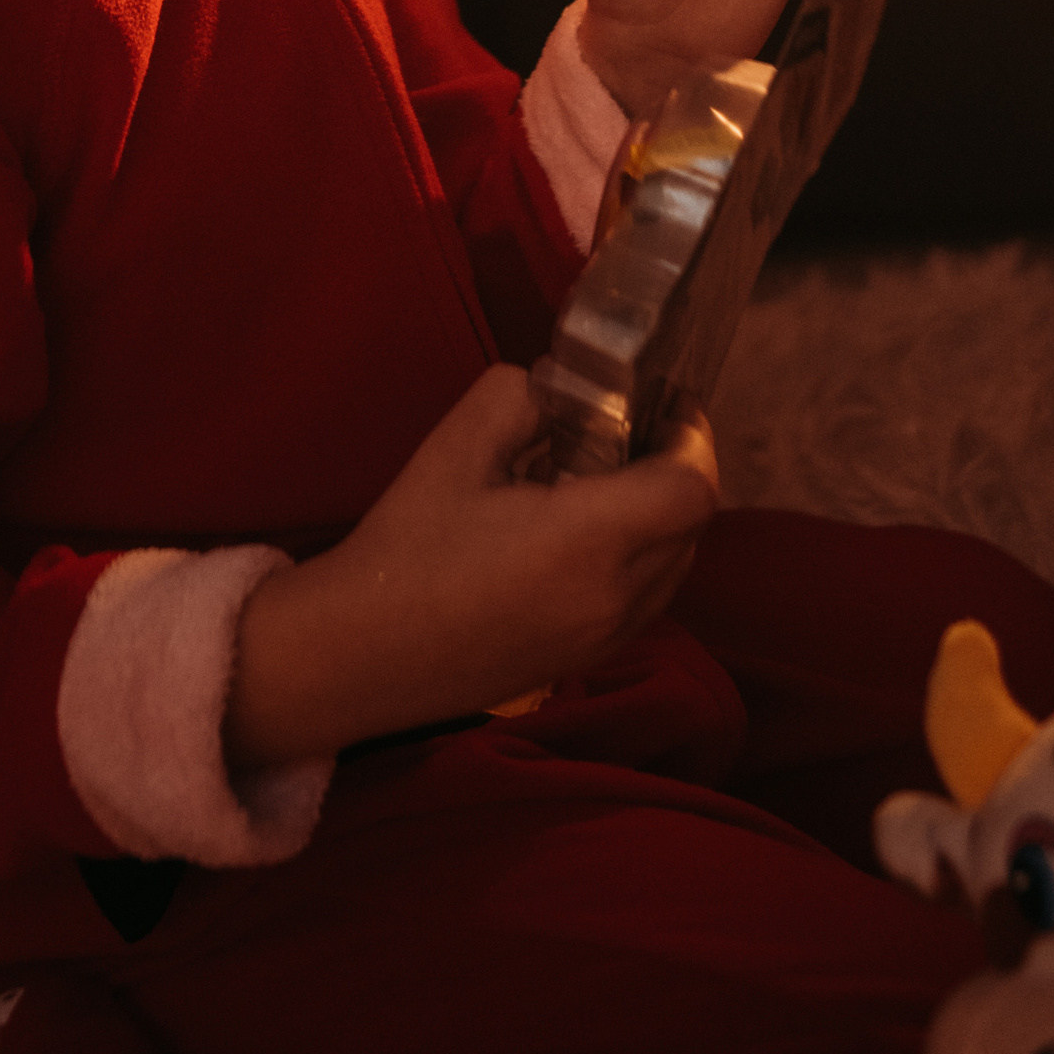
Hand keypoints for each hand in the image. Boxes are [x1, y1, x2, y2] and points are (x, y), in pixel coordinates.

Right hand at [224, 367, 718, 766]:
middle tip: (625, 433)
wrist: (360, 655)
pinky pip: (647, 598)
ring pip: (676, 564)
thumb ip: (519, 398)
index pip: (693, 490)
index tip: (660, 407)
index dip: (690, 439)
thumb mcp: (454, 448)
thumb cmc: (404, 548)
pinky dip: (637, 558)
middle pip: (693, 525)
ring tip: (596, 484)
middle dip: (673, 470)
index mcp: (587, 542)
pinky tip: (574, 538)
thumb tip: (561, 392)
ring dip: (657, 517)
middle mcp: (615, 599)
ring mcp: (607, 639)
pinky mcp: (589, 661)